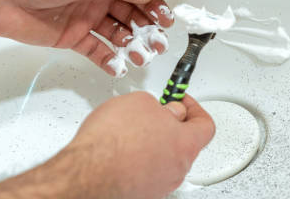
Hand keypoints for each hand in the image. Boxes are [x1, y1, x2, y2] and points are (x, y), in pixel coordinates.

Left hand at [0, 0, 173, 74]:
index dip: (154, 5)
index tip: (167, 19)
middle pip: (131, 15)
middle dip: (148, 29)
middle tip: (158, 42)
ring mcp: (85, 18)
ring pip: (118, 34)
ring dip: (132, 45)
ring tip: (141, 56)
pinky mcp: (72, 37)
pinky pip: (97, 51)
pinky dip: (110, 59)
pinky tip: (118, 65)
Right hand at [0, 92, 214, 198]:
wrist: (83, 175)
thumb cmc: (111, 142)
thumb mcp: (141, 102)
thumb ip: (162, 106)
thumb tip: (164, 110)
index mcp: (186, 145)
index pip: (206, 125)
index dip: (194, 108)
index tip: (181, 100)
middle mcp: (177, 169)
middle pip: (186, 142)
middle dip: (172, 124)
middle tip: (156, 112)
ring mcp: (159, 184)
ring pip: (165, 157)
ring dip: (155, 142)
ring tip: (133, 129)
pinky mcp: (140, 193)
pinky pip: (147, 170)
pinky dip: (139, 158)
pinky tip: (121, 148)